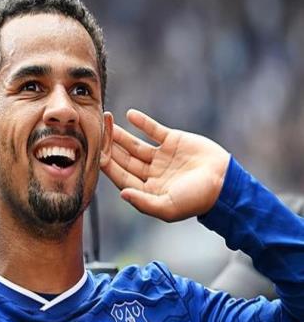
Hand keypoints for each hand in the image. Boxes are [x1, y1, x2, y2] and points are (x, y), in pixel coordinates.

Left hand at [102, 109, 229, 221]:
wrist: (225, 182)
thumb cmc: (197, 200)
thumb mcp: (168, 207)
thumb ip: (143, 202)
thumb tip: (122, 194)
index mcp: (147, 189)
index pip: (121, 176)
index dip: (108, 165)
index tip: (96, 153)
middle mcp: (150, 173)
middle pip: (124, 159)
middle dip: (110, 146)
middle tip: (97, 132)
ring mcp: (161, 156)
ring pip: (135, 144)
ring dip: (120, 134)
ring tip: (107, 120)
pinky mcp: (173, 141)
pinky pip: (154, 130)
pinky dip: (142, 122)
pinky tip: (129, 115)